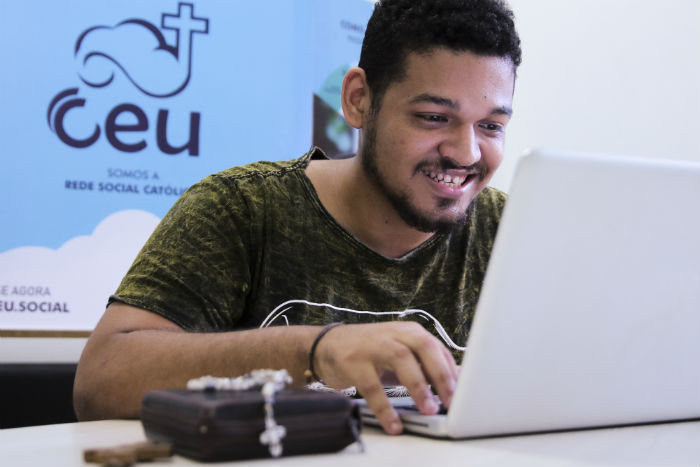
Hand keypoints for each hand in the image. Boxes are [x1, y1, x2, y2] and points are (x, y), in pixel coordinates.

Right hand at [313, 322, 457, 434]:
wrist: (327, 345)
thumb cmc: (369, 351)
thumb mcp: (400, 353)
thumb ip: (426, 365)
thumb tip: (459, 378)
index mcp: (409, 331)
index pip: (437, 349)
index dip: (451, 372)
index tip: (462, 395)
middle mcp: (393, 334)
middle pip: (424, 347)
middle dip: (440, 374)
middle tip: (450, 400)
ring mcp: (372, 345)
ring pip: (401, 359)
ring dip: (418, 386)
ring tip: (428, 409)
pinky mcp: (353, 361)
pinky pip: (372, 386)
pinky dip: (385, 407)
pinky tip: (393, 423)